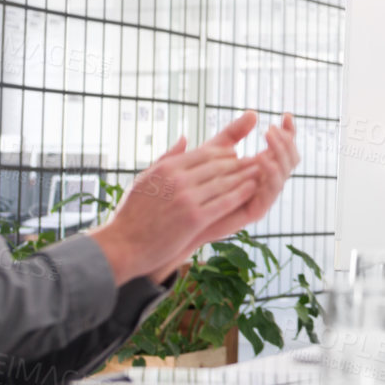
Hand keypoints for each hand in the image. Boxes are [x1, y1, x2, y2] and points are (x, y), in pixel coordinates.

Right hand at [93, 111, 297, 284]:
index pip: (206, 154)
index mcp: (168, 167)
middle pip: (219, 165)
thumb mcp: (144, 179)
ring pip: (225, 182)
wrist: (123, 246)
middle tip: (257, 161)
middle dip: (240, 164)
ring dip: (245, 176)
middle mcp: (178, 179)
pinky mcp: (194, 218)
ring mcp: (187, 198)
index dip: (225, 154)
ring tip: (261, 173)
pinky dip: (241, 194)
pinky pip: (224, 202)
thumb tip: (185, 138)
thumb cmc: (132, 215)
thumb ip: (167, 158)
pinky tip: (252, 190)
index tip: (236, 156)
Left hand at [190, 113, 299, 247]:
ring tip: (269, 136)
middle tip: (273, 128)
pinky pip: (271, 193)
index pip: (283, 147)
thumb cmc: (194, 182)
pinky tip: (262, 160)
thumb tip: (253, 113)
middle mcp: (265, 181)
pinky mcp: (255, 211)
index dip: (289, 132)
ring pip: (284, 174)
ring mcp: (262, 196)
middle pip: (290, 159)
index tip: (287, 115)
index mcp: (260, 166)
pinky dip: (272, 175)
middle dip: (287, 141)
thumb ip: (233, 133)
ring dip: (280, 153)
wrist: (180, 214)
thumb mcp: (214, 151)